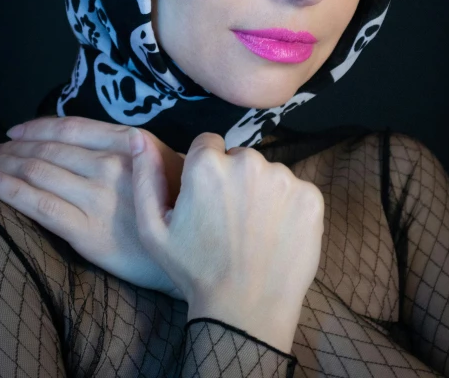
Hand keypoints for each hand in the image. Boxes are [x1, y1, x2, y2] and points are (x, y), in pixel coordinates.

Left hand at [0, 116, 185, 297]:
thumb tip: (86, 142)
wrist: (194, 251)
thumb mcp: (159, 163)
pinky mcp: (84, 229)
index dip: (37, 126)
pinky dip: (8, 188)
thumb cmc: (178, 204)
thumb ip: (125, 148)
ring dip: (3, 163)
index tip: (14, 130)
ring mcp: (96, 196)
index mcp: (129, 143)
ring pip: (37, 172)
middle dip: (11, 147)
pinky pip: (37, 203)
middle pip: (48, 149)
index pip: (71, 128)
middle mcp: (110, 164)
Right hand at [130, 130, 324, 350]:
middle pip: (239, 157)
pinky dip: (289, 206)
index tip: (207, 199)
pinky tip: (277, 234)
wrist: (245, 312)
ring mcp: (284, 178)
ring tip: (254, 230)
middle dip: (234, 179)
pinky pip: (296, 190)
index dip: (205, 170)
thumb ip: (145, 176)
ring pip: (268, 173)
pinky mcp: (311, 196)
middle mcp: (248, 161)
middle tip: (230, 219)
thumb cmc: (194, 270)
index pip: (209, 144)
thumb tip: (137, 136)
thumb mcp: (154, 228)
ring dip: (262, 192)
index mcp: (208, 164)